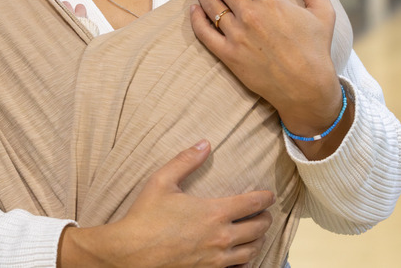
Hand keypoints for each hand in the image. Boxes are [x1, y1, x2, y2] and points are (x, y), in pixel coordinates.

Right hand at [58, 140, 273, 267]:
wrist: (130, 254)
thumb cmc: (145, 217)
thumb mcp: (162, 181)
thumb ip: (185, 161)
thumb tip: (204, 144)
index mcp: (214, 212)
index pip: (252, 203)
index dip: (265, 197)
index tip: (269, 195)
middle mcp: (221, 237)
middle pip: (258, 228)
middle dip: (265, 218)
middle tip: (264, 213)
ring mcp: (216, 259)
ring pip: (252, 250)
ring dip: (257, 240)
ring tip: (256, 233)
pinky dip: (245, 261)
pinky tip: (240, 255)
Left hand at [190, 0, 343, 146]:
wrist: (306, 87)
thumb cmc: (315, 50)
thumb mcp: (324, 13)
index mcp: (272, 1)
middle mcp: (251, 15)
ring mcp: (237, 35)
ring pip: (211, 5)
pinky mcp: (228, 54)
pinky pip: (204, 32)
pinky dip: (196, 19)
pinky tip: (194, 10)